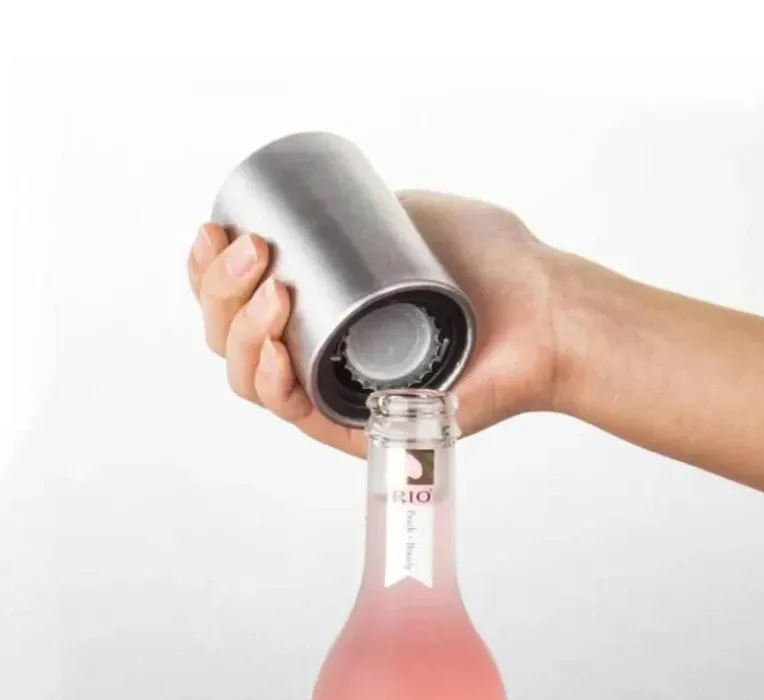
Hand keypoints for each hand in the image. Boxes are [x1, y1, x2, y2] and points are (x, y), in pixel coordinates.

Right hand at [187, 191, 571, 456]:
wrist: (546, 309)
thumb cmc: (494, 266)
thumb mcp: (414, 213)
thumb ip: (363, 211)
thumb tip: (309, 206)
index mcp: (325, 307)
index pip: (244, 295)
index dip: (212, 268)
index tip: (216, 231)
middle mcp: (321, 350)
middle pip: (232, 335)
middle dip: (221, 290)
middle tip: (253, 252)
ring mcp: (335, 388)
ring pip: (249, 373)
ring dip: (239, 329)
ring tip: (272, 290)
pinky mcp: (357, 424)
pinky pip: (292, 410)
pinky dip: (269, 378)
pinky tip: (274, 345)